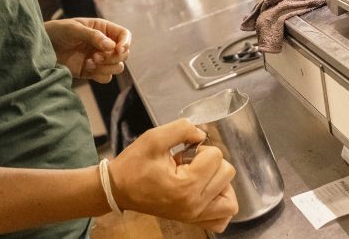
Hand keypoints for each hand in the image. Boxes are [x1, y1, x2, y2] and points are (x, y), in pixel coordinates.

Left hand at [44, 18, 130, 82]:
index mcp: (103, 29)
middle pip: (123, 54)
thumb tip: (112, 47)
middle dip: (113, 57)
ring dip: (107, 66)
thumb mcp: (74, 29)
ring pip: (117, 67)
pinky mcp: (91, 72)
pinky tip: (87, 67)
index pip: (124, 35)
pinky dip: (100, 75)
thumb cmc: (57, 32)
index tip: (118, 49)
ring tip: (91, 61)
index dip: (126, 43)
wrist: (41, 47)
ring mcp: (98, 59)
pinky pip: (106, 78)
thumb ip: (93, 36)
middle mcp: (103, 44)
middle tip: (97, 56)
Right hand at [107, 119, 237, 230]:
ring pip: (230, 200)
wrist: (118, 189)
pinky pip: (221, 219)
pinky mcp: (192, 220)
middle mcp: (194, 205)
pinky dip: (219, 204)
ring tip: (201, 177)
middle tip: (188, 163)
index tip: (182, 154)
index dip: (200, 148)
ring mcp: (194, 216)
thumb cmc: (134, 165)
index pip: (216, 157)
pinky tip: (207, 192)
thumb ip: (182, 128)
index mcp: (186, 185)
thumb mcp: (154, 138)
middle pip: (227, 174)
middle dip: (210, 163)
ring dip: (220, 183)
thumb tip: (202, 134)